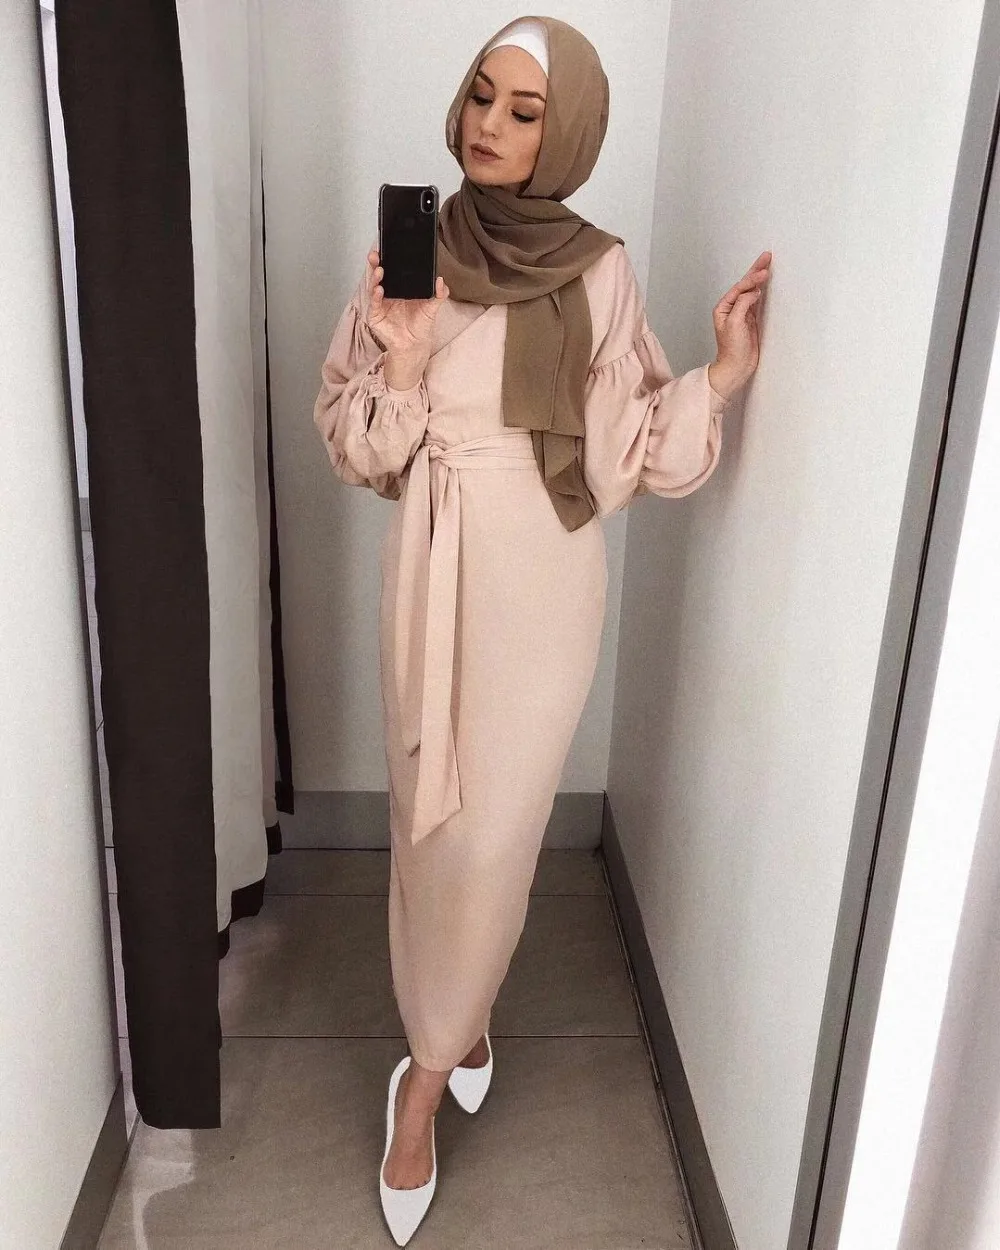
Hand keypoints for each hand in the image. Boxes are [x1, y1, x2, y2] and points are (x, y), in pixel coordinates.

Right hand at [366, 248, 449, 370]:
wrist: (415, 345)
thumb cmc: (421, 325)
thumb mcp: (432, 307)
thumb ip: (439, 294)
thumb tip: (441, 280)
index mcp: (399, 287)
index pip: (391, 269)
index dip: (388, 258)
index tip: (386, 247)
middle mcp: (387, 293)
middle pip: (379, 274)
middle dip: (376, 263)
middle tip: (377, 254)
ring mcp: (379, 304)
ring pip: (374, 286)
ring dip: (375, 278)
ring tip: (380, 270)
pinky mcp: (375, 316)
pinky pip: (374, 304)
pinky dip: (376, 296)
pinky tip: (379, 290)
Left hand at [709, 251, 771, 399]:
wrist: (737, 366)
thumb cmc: (731, 349)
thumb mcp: (734, 324)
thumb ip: (742, 304)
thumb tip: (753, 292)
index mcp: (723, 307)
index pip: (739, 288)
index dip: (751, 279)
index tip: (764, 272)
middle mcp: (731, 308)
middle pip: (745, 285)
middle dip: (755, 271)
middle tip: (767, 256)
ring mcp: (742, 313)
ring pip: (752, 291)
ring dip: (760, 278)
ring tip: (768, 265)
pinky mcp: (751, 320)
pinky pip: (758, 300)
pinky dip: (763, 290)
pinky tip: (767, 283)